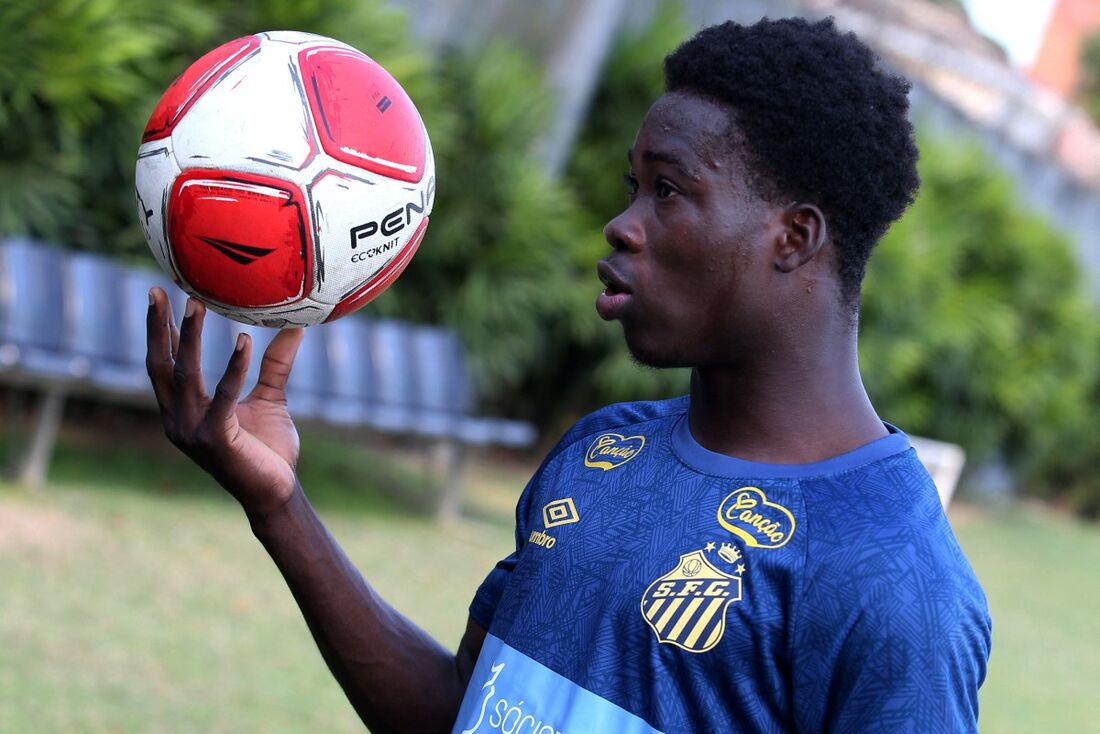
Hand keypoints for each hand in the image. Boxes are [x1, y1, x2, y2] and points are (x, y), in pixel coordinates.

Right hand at [146, 288, 305, 514]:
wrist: (277, 493)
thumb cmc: (268, 450)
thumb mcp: (270, 398)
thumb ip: (274, 365)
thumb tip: (295, 327)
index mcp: (183, 410)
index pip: (164, 364)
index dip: (160, 331)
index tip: (159, 295)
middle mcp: (178, 420)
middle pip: (161, 365)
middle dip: (159, 326)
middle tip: (160, 289)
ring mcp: (192, 431)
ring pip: (187, 375)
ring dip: (190, 337)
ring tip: (197, 303)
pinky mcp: (216, 440)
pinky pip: (223, 396)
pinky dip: (233, 368)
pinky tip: (243, 340)